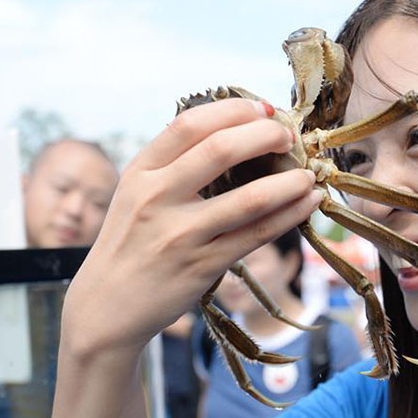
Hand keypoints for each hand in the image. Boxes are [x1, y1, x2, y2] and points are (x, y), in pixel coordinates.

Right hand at [61, 98, 320, 356]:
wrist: (106, 308)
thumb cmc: (130, 244)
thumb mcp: (135, 195)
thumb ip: (173, 165)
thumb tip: (234, 131)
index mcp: (141, 172)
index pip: (190, 125)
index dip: (234, 110)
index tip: (264, 109)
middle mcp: (157, 198)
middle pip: (222, 149)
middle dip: (267, 135)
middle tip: (289, 137)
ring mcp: (181, 234)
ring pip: (251, 198)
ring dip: (291, 180)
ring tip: (310, 174)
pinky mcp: (203, 266)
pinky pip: (258, 234)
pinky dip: (290, 214)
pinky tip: (307, 203)